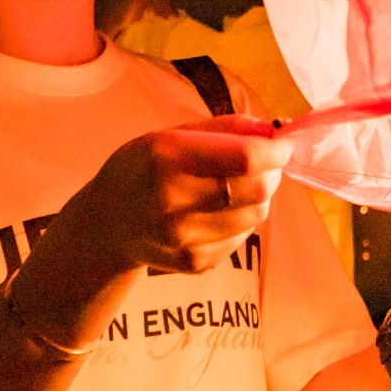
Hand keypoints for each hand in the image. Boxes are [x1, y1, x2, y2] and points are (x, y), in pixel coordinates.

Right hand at [59, 118, 291, 277]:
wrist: (106, 225)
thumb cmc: (142, 168)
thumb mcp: (170, 135)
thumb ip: (224, 129)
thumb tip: (272, 129)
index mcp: (166, 158)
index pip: (244, 158)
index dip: (275, 150)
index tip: (283, 144)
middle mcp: (173, 201)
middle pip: (257, 189)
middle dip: (272, 173)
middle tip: (265, 165)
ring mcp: (184, 238)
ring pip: (256, 215)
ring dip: (260, 197)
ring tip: (239, 187)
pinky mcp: (194, 262)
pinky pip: (243, 238)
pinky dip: (243, 221)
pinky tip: (220, 212)